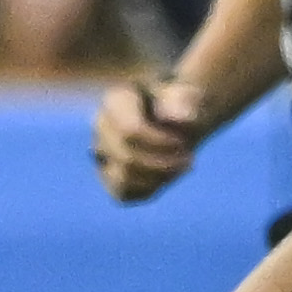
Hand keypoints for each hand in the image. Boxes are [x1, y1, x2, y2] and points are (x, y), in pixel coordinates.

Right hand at [93, 77, 209, 201]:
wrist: (178, 119)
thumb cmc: (182, 104)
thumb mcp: (188, 97)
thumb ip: (185, 102)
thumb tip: (183, 118)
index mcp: (116, 100)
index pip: (130, 131)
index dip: (160, 144)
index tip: (184, 143)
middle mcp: (102, 125)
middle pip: (126, 158)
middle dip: (163, 164)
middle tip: (189, 158)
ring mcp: (102, 151)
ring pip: (121, 179)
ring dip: (158, 178)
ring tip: (181, 166)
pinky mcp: (109, 176)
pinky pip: (123, 194)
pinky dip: (150, 188)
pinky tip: (168, 175)